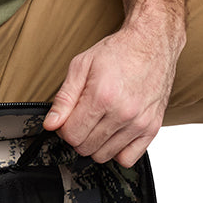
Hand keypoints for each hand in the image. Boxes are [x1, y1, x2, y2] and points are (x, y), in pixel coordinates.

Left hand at [43, 22, 183, 166]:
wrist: (152, 43)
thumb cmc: (118, 52)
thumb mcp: (81, 66)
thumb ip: (64, 98)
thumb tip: (51, 125)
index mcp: (102, 96)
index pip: (72, 135)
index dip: (64, 129)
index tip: (69, 119)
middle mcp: (123, 113)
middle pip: (86, 148)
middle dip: (78, 136)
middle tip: (84, 119)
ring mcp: (139, 123)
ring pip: (104, 156)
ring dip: (96, 144)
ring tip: (99, 124)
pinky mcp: (152, 128)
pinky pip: (127, 159)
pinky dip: (117, 152)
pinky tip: (114, 135)